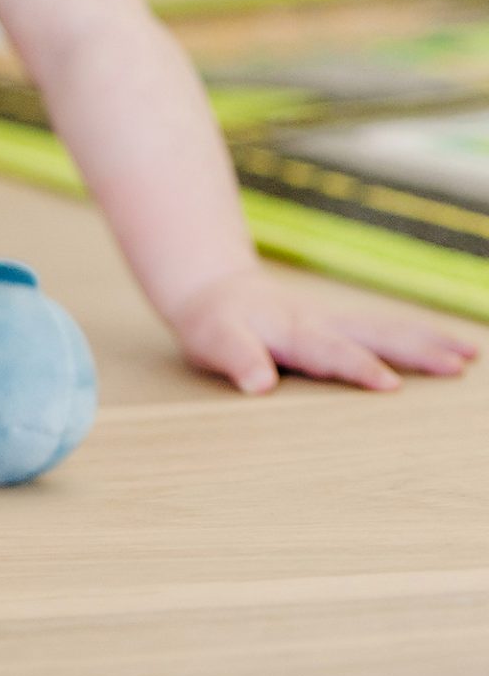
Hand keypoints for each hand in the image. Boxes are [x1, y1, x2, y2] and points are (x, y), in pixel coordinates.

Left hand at [171, 264, 479, 394]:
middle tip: (458, 365)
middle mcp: (320, 322)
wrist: (215, 290)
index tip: (390, 384)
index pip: (329, 352)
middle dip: (416, 349)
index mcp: (290, 330)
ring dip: (428, 340)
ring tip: (470, 354)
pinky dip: (420, 337)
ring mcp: (335, 321)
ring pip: (387, 328)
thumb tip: (260, 385)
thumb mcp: (213, 340)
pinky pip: (386, 330)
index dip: (358, 367)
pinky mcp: (342, 325)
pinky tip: (451, 348)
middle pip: (374, 334)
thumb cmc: (213, 323)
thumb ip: (237, 359)